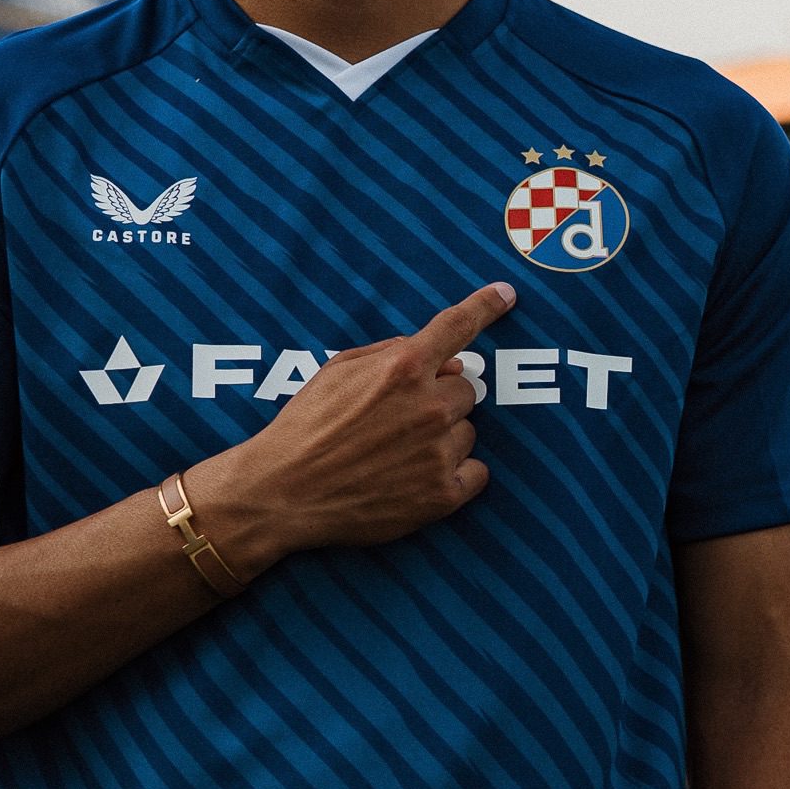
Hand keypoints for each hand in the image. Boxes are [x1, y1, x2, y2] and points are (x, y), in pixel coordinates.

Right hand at [199, 284, 513, 559]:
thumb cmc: (306, 427)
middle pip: (466, 389)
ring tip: (397, 453)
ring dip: (444, 438)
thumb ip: (393, 353)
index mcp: (402, 368)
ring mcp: (438, 453)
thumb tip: (445, 358)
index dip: (485, 306)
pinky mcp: (441, 494)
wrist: (283, 493)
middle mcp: (429, 407)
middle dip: (440, 398)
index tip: (506, 294)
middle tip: (398, 419)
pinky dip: (455, 475)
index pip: (457, 326)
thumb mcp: (337, 370)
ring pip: (468, 432)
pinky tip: (419, 478)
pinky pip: (476, 473)